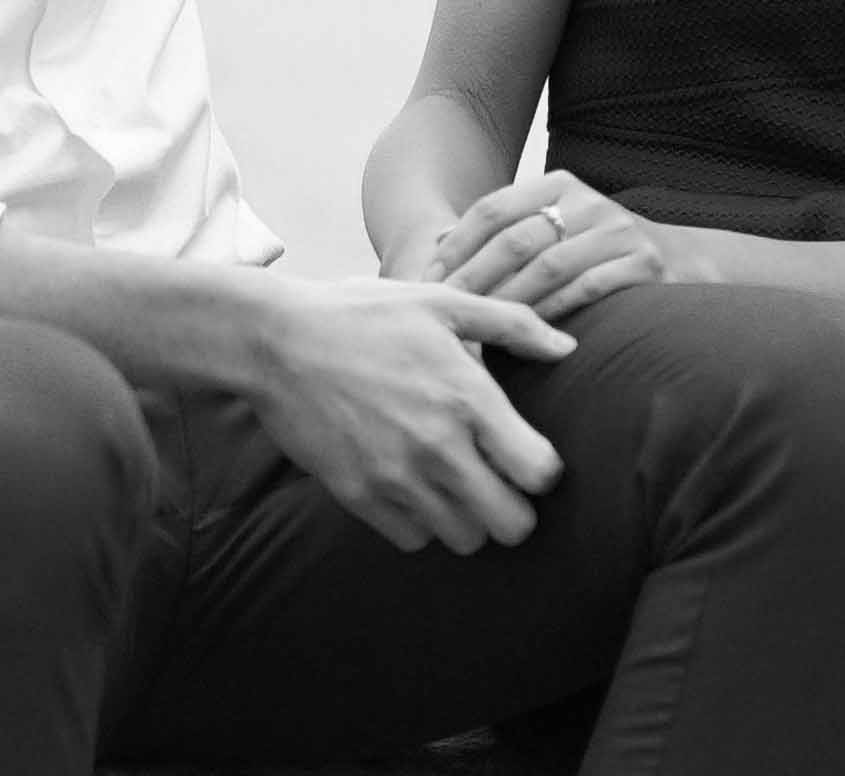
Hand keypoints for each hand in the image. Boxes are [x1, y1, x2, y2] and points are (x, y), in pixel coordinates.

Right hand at [239, 275, 572, 554]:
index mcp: (468, 397)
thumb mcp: (443, 303)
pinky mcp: (358, 496)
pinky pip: (413, 541)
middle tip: (499, 485)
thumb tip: (567, 347)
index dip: (543, 472)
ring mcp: (396, 478)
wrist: (276, 341)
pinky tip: (413, 489)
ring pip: (464, 540)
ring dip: (468, 519)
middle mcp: (438, 446)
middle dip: (515, 510)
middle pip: (511, 526)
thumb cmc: (364, 316)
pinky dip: (420, 524)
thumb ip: (513, 325)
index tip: (529, 459)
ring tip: (455, 486)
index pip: (540, 474)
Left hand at [432, 170, 695, 321]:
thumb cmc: (601, 254)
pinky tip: (528, 334)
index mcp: (559, 184)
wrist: (685, 262)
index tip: (428, 282)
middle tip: (446, 311)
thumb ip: (509, 233)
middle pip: (514, 239)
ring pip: (548, 267)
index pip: (492, 208)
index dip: (456, 246)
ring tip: (480, 328)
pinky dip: (552, 312)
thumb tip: (437, 248)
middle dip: (473, 279)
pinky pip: (586, 290)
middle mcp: (588, 201)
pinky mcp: (644, 264)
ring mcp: (618, 231)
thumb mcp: (559, 227)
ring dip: (508, 301)